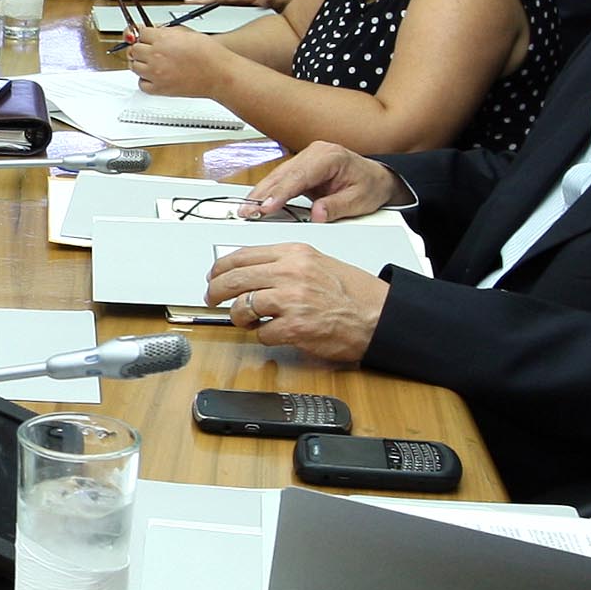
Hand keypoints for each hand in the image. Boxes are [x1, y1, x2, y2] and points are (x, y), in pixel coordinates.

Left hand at [124, 21, 234, 97]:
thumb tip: (155, 31)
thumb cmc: (208, 53)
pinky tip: (153, 76)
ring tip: (151, 63)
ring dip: (140, 63)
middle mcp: (156, 55)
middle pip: (134, 49)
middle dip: (140, 48)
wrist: (218, 73)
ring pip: (134, 66)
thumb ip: (167, 32)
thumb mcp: (186, 32)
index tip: (144, 37)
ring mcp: (156, 73)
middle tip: (147, 50)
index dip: (143, 35)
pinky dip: (145, 80)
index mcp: (162, 39)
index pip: (140, 33)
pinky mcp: (159, 88)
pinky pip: (141, 83)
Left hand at [202, 246, 389, 364]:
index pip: (241, 255)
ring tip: (247, 320)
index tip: (213, 276)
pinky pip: (261, 333)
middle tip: (212, 298)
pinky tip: (273, 332)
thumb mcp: (316, 262)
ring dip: (239, 317)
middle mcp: (290, 273)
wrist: (377, 315)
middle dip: (216, 291)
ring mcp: (291, 300)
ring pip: (242, 307)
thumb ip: (283, 264)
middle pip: (234, 280)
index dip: (220, 268)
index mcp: (294, 253)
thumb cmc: (351, 292)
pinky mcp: (294, 327)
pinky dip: (263, 336)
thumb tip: (249, 271)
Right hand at [245, 141, 400, 220]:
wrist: (377, 178)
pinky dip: (268, 192)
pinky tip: (256, 203)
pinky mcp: (301, 167)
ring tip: (246, 210)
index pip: (299, 176)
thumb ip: (336, 207)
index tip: (266, 207)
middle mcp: (315, 153)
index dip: (280, 193)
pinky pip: (281, 179)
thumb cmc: (370, 186)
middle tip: (246, 211)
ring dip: (261, 193)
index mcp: (329, 157)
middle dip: (262, 194)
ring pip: (277, 175)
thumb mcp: (359, 200)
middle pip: (283, 174)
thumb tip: (316, 216)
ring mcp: (306, 158)